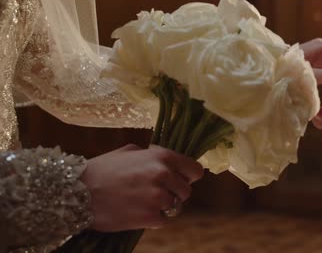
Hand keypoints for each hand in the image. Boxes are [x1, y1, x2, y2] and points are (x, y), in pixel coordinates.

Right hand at [81, 144, 202, 230]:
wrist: (76, 192)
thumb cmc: (101, 169)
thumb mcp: (129, 152)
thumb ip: (153, 155)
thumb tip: (169, 161)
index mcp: (162, 157)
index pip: (195, 170)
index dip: (188, 176)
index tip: (180, 180)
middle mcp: (164, 175)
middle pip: (186, 191)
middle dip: (173, 193)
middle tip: (154, 193)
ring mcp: (158, 197)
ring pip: (176, 206)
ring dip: (163, 207)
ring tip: (142, 202)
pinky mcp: (150, 217)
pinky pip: (163, 220)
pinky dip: (153, 219)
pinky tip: (136, 212)